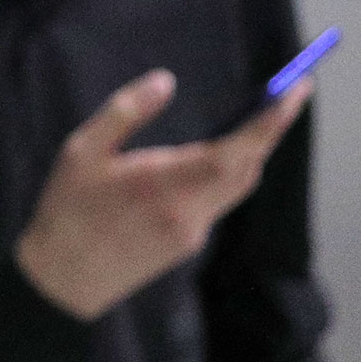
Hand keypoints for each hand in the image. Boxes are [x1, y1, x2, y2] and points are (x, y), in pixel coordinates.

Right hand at [14, 68, 310, 320]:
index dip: (270, 121)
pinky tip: (208, 160)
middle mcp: (189, 211)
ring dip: (249, 152)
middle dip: (270, 130)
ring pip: (236, 186)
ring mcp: (192, 232)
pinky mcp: (187, 244)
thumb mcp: (82, 150)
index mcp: (164, 183)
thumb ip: (126, 112)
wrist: (63, 280)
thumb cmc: (67, 210)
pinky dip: (225, 173)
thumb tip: (166, 80)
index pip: (235, 150)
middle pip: (248, 167)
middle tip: (285, 94)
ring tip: (255, 119)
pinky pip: (217, 202)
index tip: (297, 90)